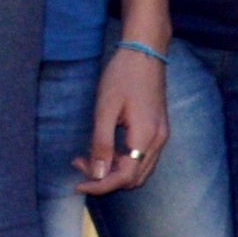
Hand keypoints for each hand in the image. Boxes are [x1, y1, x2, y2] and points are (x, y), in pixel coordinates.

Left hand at [77, 48, 166, 193]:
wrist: (145, 51)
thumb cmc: (122, 76)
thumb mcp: (105, 110)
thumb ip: (101, 144)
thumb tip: (96, 174)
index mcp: (145, 137)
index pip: (124, 176)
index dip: (100, 185)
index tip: (77, 183)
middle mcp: (158, 141)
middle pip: (133, 178)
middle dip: (105, 178)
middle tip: (80, 163)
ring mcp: (161, 135)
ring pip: (139, 170)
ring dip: (114, 170)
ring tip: (89, 156)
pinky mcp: (158, 129)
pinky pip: (142, 158)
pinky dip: (123, 161)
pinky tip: (106, 147)